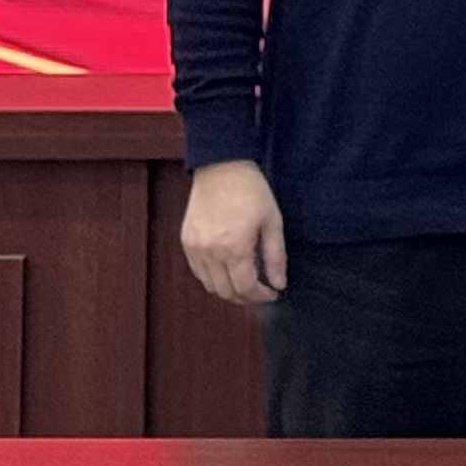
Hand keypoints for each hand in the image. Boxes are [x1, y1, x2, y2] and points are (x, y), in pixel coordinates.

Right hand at [181, 158, 287, 304]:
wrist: (222, 167)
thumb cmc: (252, 192)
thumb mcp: (273, 222)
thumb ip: (276, 256)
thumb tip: (279, 284)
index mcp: (235, 247)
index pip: (245, 288)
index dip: (261, 296)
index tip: (273, 293)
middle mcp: (211, 252)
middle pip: (226, 291)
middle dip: (245, 297)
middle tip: (260, 292)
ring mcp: (195, 248)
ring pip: (210, 285)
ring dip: (228, 290)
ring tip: (245, 282)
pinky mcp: (186, 242)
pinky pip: (198, 271)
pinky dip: (213, 278)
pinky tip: (227, 270)